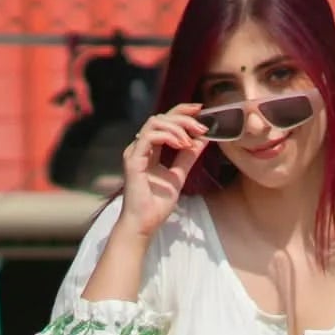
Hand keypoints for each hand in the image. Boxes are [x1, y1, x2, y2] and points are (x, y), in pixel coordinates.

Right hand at [118, 104, 208, 237]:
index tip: (201, 110)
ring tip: (190, 141)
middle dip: (184, 118)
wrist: (145, 223)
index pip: (165, 121)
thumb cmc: (157, 205)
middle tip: (202, 128)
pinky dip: (168, 136)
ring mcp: (135, 152)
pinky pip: (149, 136)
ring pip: (155, 122)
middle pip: (161, 117)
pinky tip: (181, 145)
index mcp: (150, 149)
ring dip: (177, 127)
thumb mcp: (179, 175)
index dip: (182, 112)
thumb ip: (188, 157)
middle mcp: (141, 147)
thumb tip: (202, 140)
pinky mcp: (133, 159)